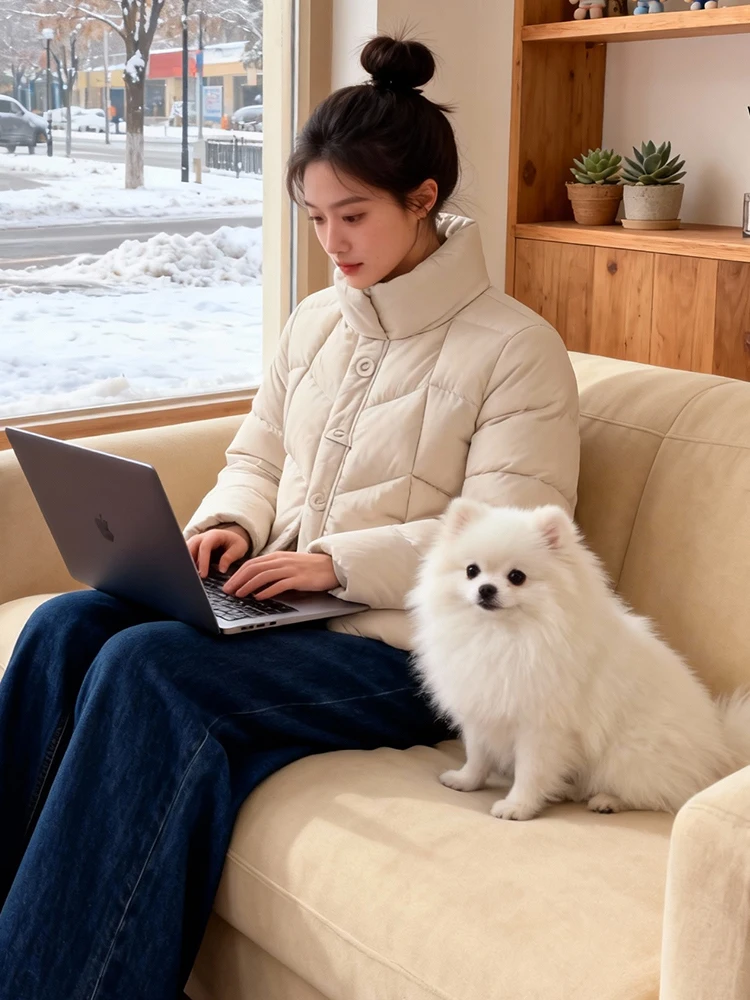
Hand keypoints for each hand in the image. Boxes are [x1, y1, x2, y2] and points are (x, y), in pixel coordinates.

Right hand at [187, 525, 250, 577]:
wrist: (230, 537)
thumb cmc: (234, 543)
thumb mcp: (239, 548)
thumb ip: (230, 557)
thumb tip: (221, 569)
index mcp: (213, 535)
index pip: (204, 547)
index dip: (203, 561)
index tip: (203, 574)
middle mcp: (201, 537)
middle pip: (190, 548)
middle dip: (190, 563)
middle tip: (193, 578)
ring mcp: (195, 542)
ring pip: (185, 551)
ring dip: (186, 564)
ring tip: (190, 577)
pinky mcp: (192, 547)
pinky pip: (185, 555)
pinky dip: (186, 563)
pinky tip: (188, 574)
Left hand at [223, 552, 338, 600]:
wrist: (331, 566)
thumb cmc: (309, 568)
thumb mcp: (288, 564)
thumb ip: (274, 570)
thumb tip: (255, 581)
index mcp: (277, 556)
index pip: (252, 563)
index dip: (237, 574)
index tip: (228, 584)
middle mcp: (281, 561)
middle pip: (254, 569)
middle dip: (238, 580)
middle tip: (228, 591)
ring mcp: (290, 569)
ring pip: (263, 576)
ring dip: (249, 586)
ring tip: (239, 595)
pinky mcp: (299, 579)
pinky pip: (280, 584)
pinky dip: (267, 591)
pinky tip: (259, 597)